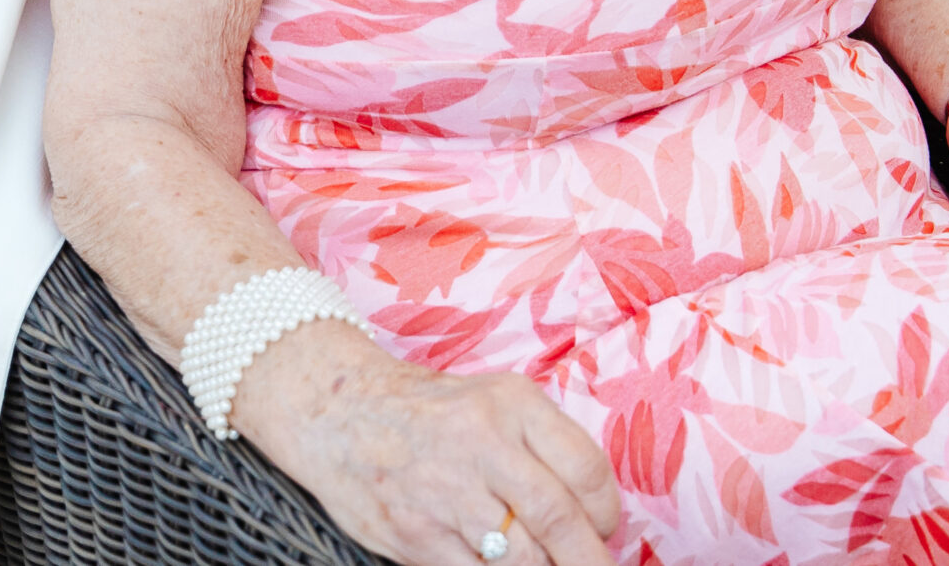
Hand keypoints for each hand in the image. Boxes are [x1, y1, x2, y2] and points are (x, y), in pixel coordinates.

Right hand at [236, 321, 622, 565]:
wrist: (342, 413)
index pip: (584, 468)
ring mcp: (445, 492)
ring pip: (518, 556)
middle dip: (587, 558)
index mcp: (514, 405)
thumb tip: (593, 511)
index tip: (606, 528)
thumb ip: (545, 443)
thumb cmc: (435, 411)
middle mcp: (483, 444)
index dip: (606, 511)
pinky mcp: (414, 535)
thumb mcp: (498, 399)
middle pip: (556, 517)